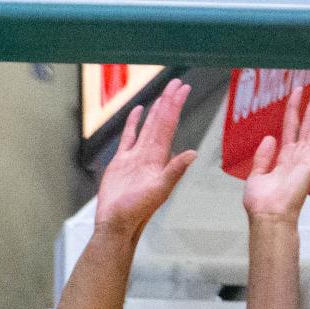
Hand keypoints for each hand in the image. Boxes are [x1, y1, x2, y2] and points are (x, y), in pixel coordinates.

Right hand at [94, 78, 195, 240]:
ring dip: (156, 110)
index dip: (176, 106)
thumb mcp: (159, 190)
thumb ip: (175, 170)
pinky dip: (134, 123)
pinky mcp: (121, 162)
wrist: (116, 223)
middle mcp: (150, 155)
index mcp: (159, 159)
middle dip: (169, 102)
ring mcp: (136, 157)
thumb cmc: (136, 212)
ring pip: (148, 127)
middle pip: (161, 122)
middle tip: (176, 84)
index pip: (169, 126)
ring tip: (163, 94)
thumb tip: (193, 153)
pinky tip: (138, 112)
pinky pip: (129, 137)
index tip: (183, 89)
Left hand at [242, 78, 309, 225]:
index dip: (294, 107)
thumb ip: (263, 157)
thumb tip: (269, 139)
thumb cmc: (262, 204)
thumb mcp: (257, 176)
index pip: (292, 126)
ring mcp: (307, 157)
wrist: (268, 217)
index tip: (298, 90)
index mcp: (285, 158)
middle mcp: (298, 155)